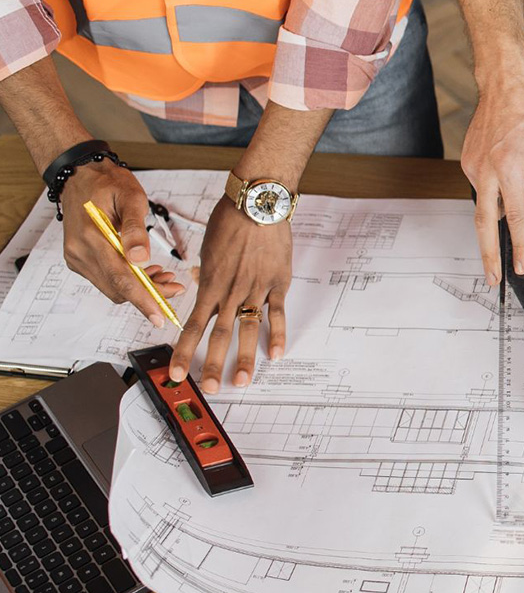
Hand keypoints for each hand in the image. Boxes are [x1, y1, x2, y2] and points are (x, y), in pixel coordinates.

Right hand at [59, 160, 184, 323]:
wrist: (80, 175)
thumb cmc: (107, 182)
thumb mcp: (130, 197)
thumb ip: (136, 228)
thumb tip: (141, 259)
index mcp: (91, 237)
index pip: (120, 278)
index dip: (142, 300)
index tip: (160, 317)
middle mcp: (80, 252)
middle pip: (117, 287)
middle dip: (149, 294)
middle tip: (176, 288)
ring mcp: (77, 258)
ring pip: (112, 286)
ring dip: (140, 288)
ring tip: (166, 277)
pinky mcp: (79, 259)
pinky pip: (106, 278)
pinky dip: (128, 280)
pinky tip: (147, 271)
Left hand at [168, 202, 290, 392]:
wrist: (256, 204)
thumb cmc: (230, 221)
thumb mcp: (209, 248)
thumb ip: (208, 272)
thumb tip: (203, 283)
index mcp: (210, 284)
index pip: (194, 325)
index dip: (184, 351)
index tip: (177, 371)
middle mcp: (231, 291)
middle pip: (219, 335)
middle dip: (212, 364)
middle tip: (210, 388)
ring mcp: (256, 289)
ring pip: (247, 329)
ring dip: (244, 358)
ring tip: (241, 380)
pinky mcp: (278, 283)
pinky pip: (277, 313)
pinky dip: (277, 334)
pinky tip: (275, 355)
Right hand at [461, 78, 523, 284]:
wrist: (504, 85)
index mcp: (507, 167)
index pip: (516, 217)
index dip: (519, 245)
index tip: (519, 266)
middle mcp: (484, 169)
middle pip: (484, 223)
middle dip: (489, 255)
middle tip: (494, 279)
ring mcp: (472, 166)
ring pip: (485, 205)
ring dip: (497, 220)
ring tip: (509, 224)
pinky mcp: (468, 162)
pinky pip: (484, 188)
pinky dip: (497, 195)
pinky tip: (509, 182)